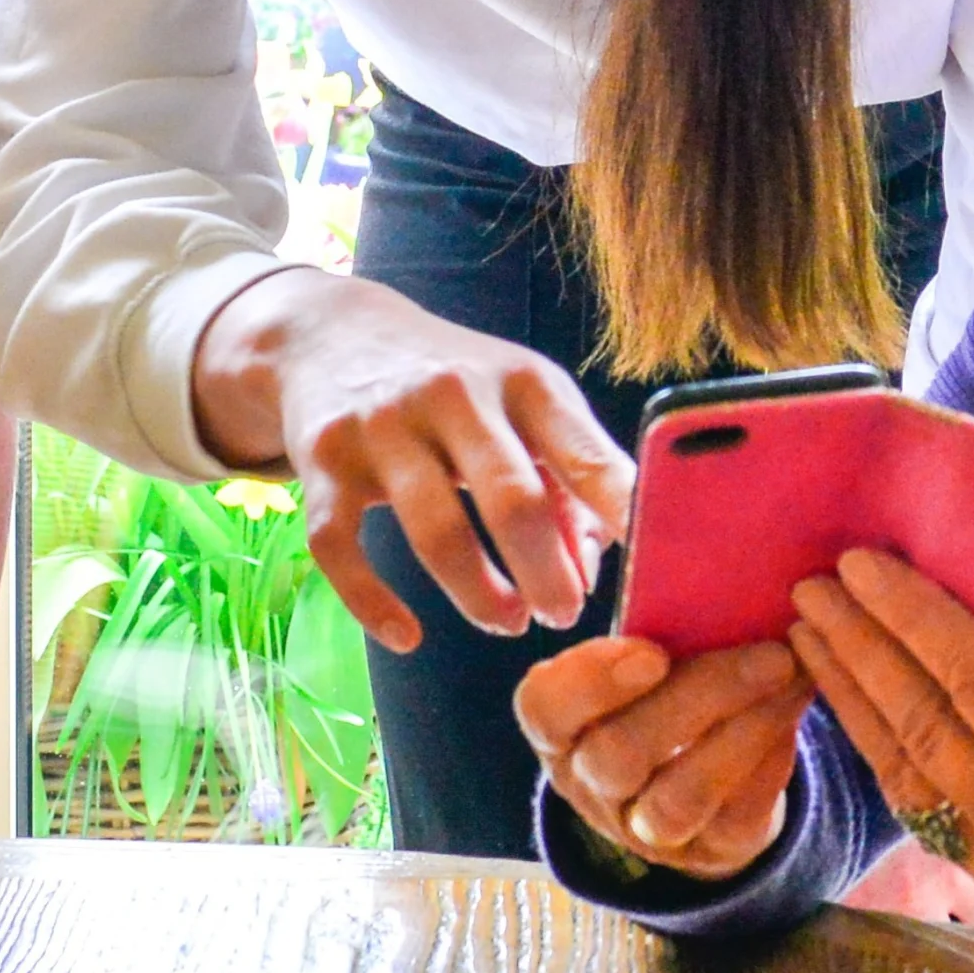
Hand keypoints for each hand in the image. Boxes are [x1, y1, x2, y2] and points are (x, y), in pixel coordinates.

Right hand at [196, 268, 632, 650]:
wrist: (334, 336)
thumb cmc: (457, 386)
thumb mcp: (524, 407)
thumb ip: (570, 483)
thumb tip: (590, 575)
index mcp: (522, 382)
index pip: (585, 456)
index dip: (622, 519)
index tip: (650, 576)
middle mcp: (453, 395)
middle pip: (512, 500)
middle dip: (546, 574)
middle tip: (563, 616)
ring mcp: (382, 427)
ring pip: (435, 533)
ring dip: (479, 595)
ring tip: (507, 621)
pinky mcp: (323, 462)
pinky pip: (341, 547)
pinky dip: (372, 603)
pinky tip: (406, 636)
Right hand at [514, 635, 805, 882]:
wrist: (699, 781)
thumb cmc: (662, 691)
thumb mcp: (639, 659)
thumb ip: (655, 625)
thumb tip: (724, 573)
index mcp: (559, 725)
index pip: (545, 708)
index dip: (592, 681)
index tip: (652, 650)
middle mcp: (589, 784)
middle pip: (619, 754)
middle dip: (696, 699)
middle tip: (768, 652)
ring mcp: (645, 828)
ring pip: (677, 799)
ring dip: (742, 732)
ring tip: (789, 675)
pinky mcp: (708, 852)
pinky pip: (733, 819)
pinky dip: (770, 761)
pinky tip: (794, 708)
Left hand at [791, 551, 973, 972]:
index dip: (912, 621)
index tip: (864, 566)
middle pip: (923, 727)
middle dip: (861, 650)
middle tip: (814, 586)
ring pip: (906, 773)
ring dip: (851, 696)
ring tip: (810, 632)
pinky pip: (923, 806)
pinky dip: (880, 747)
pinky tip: (850, 698)